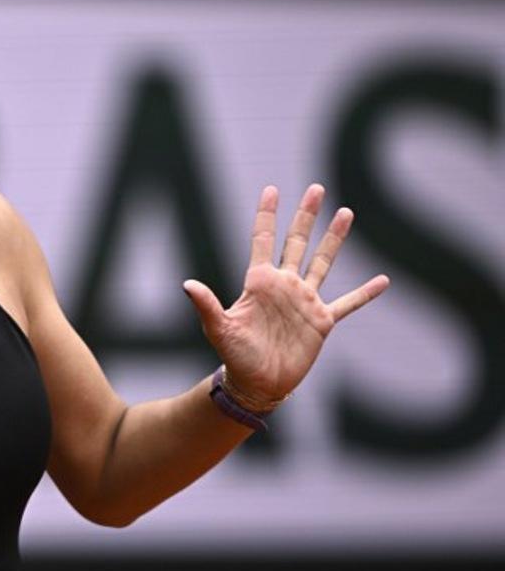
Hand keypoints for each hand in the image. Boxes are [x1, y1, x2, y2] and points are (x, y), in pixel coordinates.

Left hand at [182, 184, 389, 405]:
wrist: (257, 383)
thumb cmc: (234, 355)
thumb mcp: (219, 328)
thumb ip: (206, 305)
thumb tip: (187, 284)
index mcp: (259, 282)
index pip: (263, 240)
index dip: (267, 216)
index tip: (271, 190)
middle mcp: (284, 286)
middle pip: (296, 242)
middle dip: (306, 216)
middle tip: (316, 188)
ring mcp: (304, 301)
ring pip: (322, 262)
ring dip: (334, 239)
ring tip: (345, 212)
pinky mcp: (321, 321)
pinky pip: (347, 303)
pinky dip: (365, 294)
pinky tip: (383, 281)